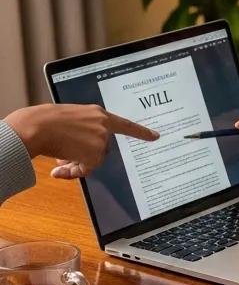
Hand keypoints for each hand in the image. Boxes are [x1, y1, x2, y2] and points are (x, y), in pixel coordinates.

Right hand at [4, 104, 158, 177]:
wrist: (36, 126)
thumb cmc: (45, 121)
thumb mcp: (70, 119)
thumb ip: (82, 131)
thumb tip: (79, 156)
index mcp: (98, 113)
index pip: (125, 124)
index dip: (141, 131)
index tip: (156, 136)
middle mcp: (103, 124)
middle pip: (102, 149)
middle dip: (84, 155)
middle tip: (64, 156)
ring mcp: (101, 138)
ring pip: (94, 159)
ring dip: (76, 163)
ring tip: (58, 157)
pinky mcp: (95, 151)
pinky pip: (88, 168)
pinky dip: (74, 171)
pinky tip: (59, 168)